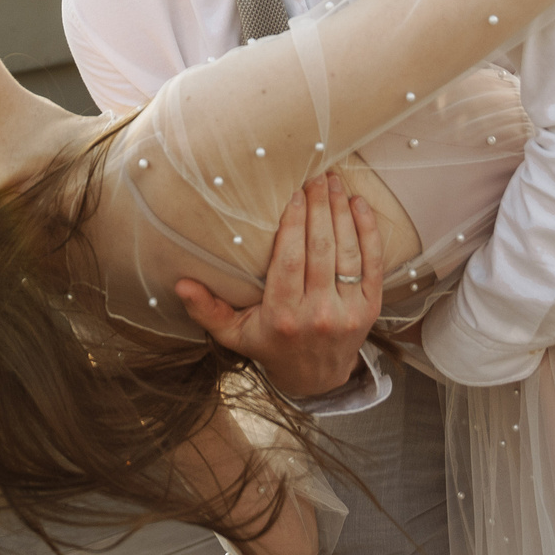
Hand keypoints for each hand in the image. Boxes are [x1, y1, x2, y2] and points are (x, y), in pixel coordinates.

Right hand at [174, 173, 383, 399]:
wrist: (317, 379)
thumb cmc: (271, 346)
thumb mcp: (234, 334)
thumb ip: (207, 310)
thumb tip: (181, 284)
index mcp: (283, 317)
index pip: (289, 261)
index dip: (293, 224)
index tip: (292, 193)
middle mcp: (318, 315)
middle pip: (320, 250)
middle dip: (318, 207)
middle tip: (315, 175)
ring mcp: (349, 311)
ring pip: (348, 252)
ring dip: (341, 211)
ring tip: (333, 182)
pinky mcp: (371, 308)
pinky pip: (373, 264)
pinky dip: (368, 231)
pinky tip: (358, 204)